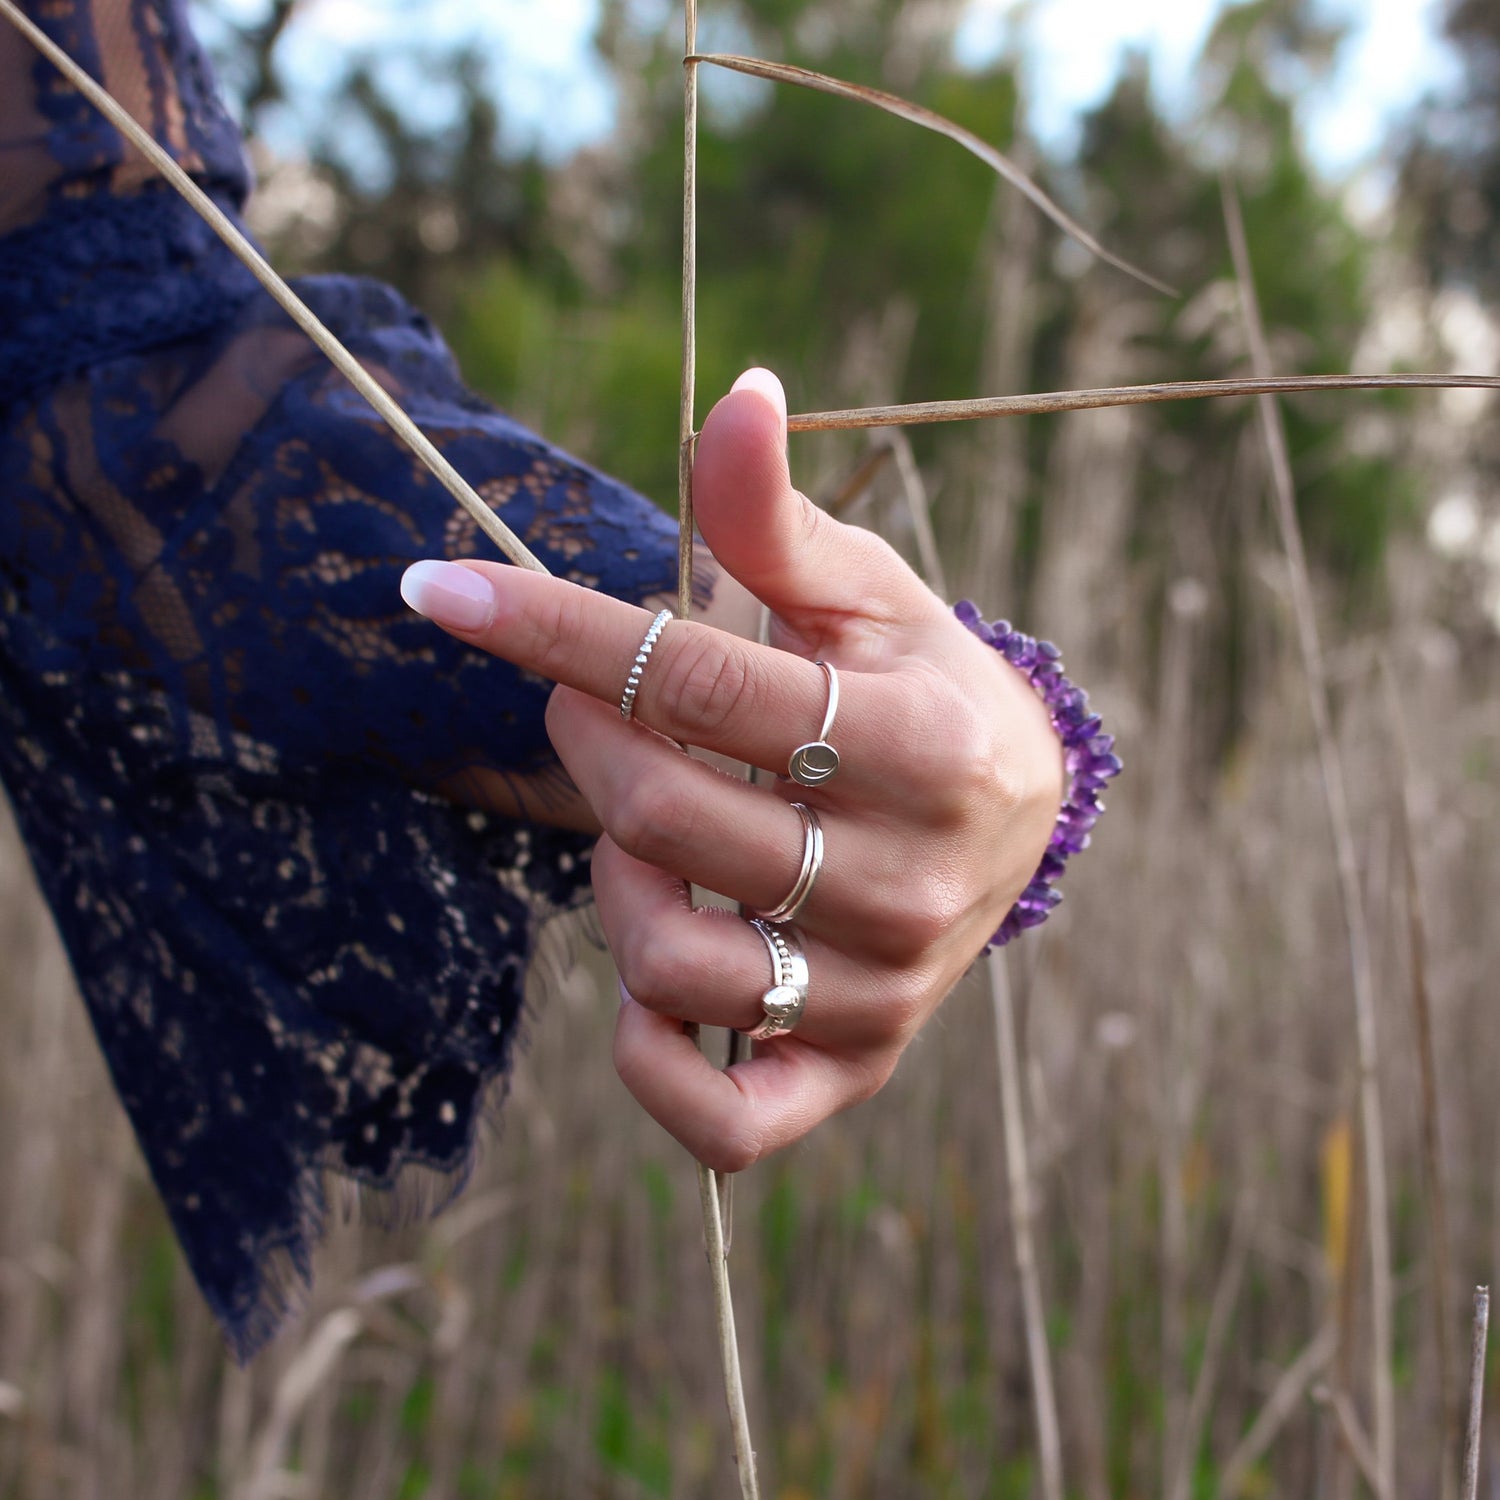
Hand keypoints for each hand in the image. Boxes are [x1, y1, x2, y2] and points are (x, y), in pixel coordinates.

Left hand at [399, 369, 1061, 1170]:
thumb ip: (778, 516)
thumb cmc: (916, 682)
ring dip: (610, 881)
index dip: (552, 626)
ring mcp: (885, 989)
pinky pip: (727, 1122)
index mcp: (925, 742)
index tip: (438, 589)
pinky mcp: (856, 1067)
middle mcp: (915, 879)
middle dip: (587, 740)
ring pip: (676, 965)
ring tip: (634, 831)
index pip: (701, 685)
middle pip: (669, 820)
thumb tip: (736, 392)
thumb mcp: (864, 590)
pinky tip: (638, 987)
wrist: (1011, 816)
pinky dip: (650, 1066)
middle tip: (586, 702)